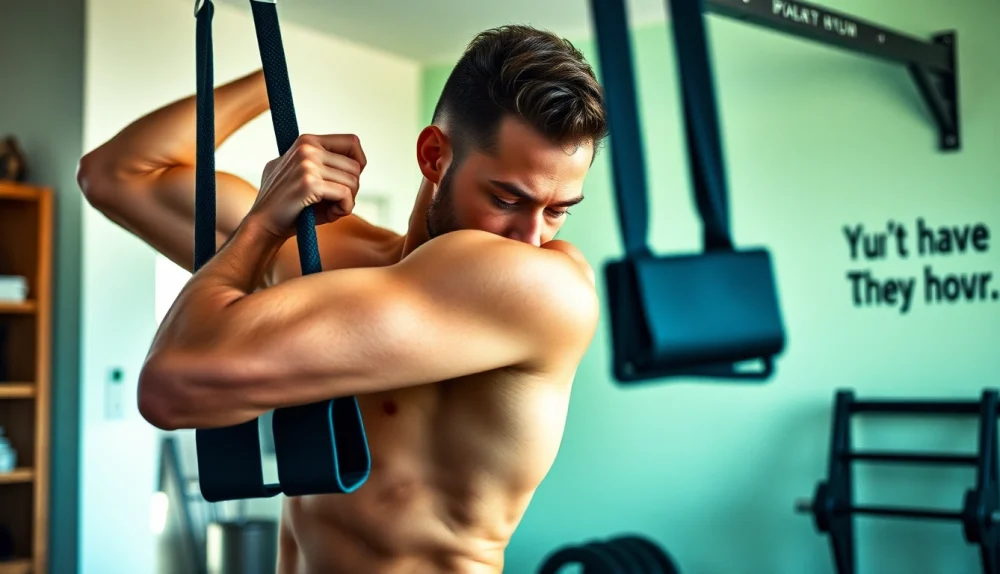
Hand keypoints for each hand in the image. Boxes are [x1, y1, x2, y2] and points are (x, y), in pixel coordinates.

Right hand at [248, 133, 367, 238]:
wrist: (263, 223)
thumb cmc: (288, 204)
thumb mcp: (302, 173)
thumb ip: (323, 163)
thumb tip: (358, 162)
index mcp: (307, 141)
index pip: (351, 142)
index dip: (360, 162)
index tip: (351, 179)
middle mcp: (307, 148)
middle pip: (355, 166)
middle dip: (352, 188)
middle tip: (337, 202)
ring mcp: (307, 164)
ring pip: (353, 181)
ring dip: (348, 200)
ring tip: (331, 208)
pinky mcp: (309, 183)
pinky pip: (345, 195)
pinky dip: (344, 208)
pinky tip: (332, 214)